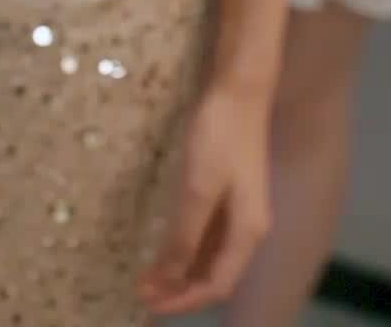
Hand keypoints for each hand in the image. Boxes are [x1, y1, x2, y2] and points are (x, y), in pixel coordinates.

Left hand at [138, 80, 271, 314]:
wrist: (240, 87)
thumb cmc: (221, 136)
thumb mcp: (198, 188)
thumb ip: (184, 236)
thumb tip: (168, 279)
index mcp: (248, 232)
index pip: (217, 284)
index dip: (183, 300)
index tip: (148, 304)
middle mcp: (249, 227)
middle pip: (215, 273)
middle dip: (179, 288)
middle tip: (142, 292)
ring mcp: (240, 208)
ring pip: (210, 254)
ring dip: (181, 269)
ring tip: (148, 276)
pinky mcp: (229, 190)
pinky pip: (209, 232)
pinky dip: (187, 246)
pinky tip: (167, 246)